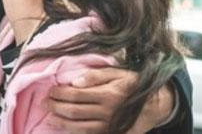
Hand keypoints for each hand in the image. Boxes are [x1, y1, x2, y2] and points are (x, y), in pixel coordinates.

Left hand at [44, 67, 174, 133]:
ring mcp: (109, 127)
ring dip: (61, 122)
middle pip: (74, 112)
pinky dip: (74, 132)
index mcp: (108, 95)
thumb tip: (75, 81)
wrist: (156, 105)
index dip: (59, 94)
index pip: (75, 95)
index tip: (50, 90)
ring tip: (50, 116)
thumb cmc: (132, 84)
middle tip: (45, 102)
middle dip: (56, 107)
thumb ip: (96, 75)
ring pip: (79, 127)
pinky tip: (65, 127)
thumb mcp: (117, 73)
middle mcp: (108, 113)